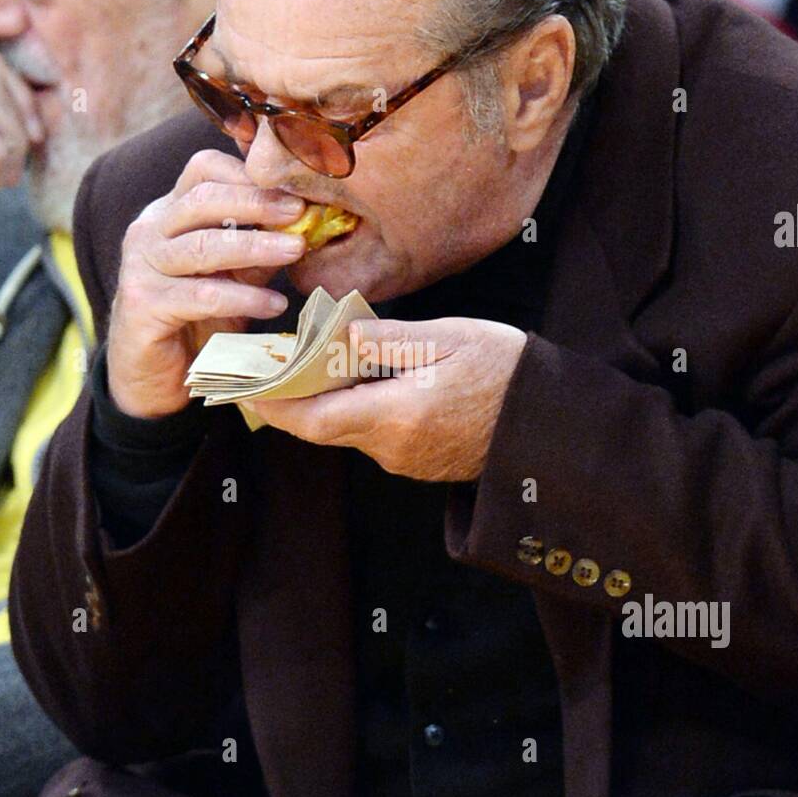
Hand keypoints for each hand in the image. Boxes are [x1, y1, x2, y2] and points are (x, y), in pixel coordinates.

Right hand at [107, 148, 306, 417]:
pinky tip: (275, 305)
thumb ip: (260, 246)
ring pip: (202, 246)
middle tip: (300, 212)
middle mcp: (149, 231)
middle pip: (203, 199)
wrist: (156, 374)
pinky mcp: (143, 305)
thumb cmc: (198, 317)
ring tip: (296, 250)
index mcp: (170, 213)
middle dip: (257, 202)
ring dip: (255, 246)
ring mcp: (141, 267)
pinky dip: (243, 298)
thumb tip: (310, 222)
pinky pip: (201, 296)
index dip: (248, 173)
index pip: (203, 169)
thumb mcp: (234, 274)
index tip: (293, 188)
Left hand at [248, 316, 527, 481]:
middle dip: (290, 403)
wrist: (553, 421)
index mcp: (396, 415)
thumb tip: (339, 335)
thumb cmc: (506, 370)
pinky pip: (375, 435)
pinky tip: (358, 381)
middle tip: (262, 374)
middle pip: (324, 428)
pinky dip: (356, 409)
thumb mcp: (448, 338)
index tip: (244, 388)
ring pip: (350, 430)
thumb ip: (388, 339)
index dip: (275, 405)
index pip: (314, 418)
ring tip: (307, 366)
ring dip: (326, 403)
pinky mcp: (421, 462)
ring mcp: (407, 460)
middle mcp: (394, 447)